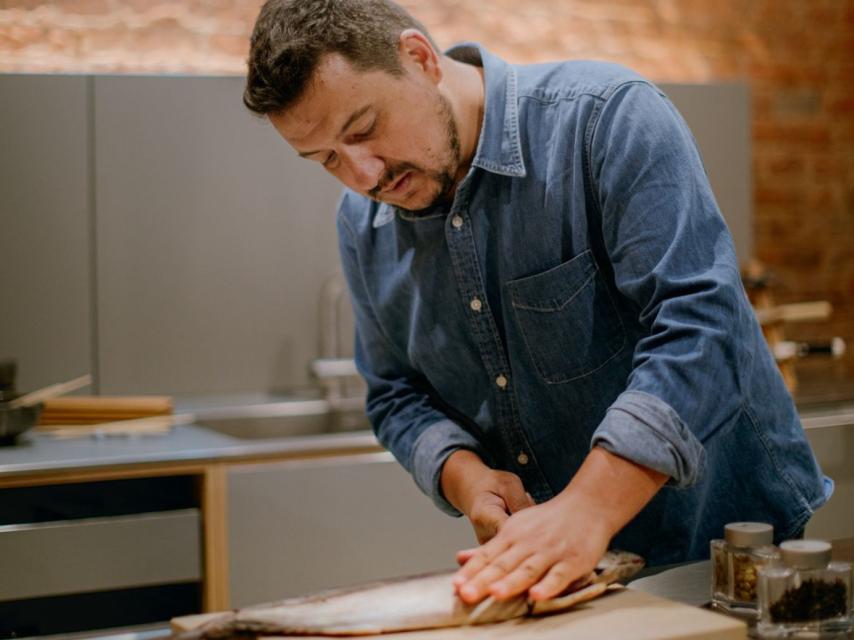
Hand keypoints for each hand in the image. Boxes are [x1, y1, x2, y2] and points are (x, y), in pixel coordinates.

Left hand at [452, 447, 667, 603]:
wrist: (587, 505)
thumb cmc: (549, 521)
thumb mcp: (515, 527)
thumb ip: (490, 548)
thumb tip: (461, 558)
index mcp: (512, 535)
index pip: (487, 556)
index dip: (471, 571)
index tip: (455, 585)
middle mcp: (529, 544)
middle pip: (503, 565)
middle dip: (483, 580)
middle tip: (465, 594)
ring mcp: (551, 552)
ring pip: (528, 569)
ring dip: (511, 582)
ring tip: (495, 594)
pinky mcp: (573, 561)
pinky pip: (559, 576)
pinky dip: (548, 586)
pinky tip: (537, 596)